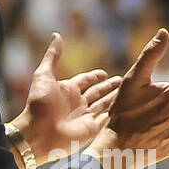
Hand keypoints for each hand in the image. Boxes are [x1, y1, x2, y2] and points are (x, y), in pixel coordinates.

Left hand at [9, 32, 120, 162]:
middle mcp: (78, 103)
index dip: (95, 76)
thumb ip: (53, 56)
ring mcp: (85, 117)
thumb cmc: (39, 104)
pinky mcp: (92, 130)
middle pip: (98, 92)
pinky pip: (107, 119)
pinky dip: (116, 114)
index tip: (104, 73)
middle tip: (123, 80)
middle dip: (110, 87)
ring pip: (104, 104)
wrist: (38, 133)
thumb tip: (56, 35)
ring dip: (116, 98)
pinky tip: (128, 108)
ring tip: (130, 92)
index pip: (86, 80)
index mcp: (68, 90)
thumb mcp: (44, 75)